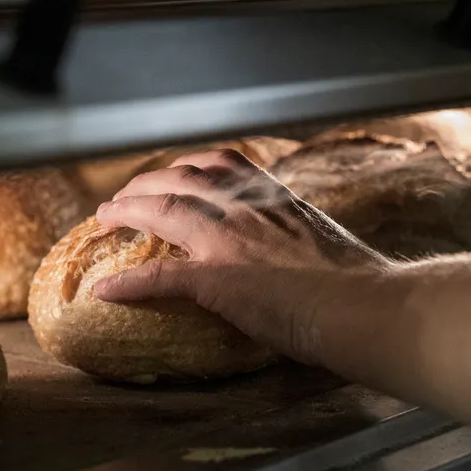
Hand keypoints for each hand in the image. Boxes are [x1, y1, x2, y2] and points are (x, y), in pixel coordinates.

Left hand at [94, 149, 391, 363]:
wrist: (365, 305)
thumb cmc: (362, 285)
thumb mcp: (328, 245)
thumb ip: (303, 241)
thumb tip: (304, 260)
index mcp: (277, 200)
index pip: (225, 165)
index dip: (191, 166)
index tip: (177, 171)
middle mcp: (248, 209)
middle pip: (183, 179)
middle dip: (147, 182)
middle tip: (126, 196)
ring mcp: (229, 241)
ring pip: (163, 210)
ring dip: (127, 211)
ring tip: (105, 217)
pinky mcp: (217, 280)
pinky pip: (159, 277)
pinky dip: (129, 284)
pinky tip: (105, 291)